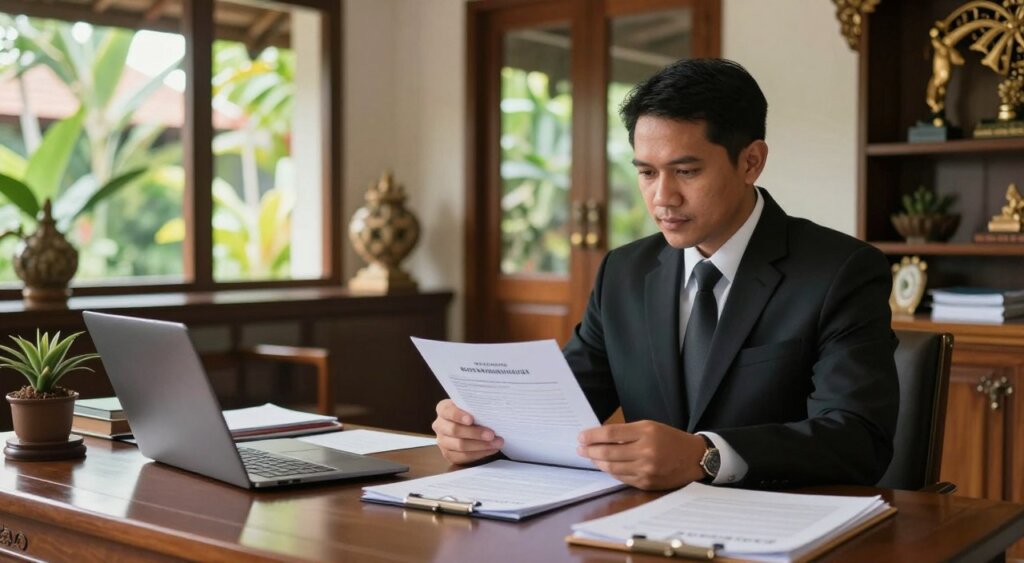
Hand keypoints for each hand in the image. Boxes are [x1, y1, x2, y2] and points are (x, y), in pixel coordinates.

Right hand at [431, 399, 503, 464]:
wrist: (473, 426)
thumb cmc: (474, 413)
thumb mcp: (473, 407)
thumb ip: (476, 407)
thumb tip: (491, 411)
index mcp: (443, 409)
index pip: (447, 411)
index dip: (458, 416)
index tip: (471, 419)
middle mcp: (439, 425)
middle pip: (454, 430)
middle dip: (475, 433)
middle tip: (491, 435)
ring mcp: (442, 441)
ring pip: (460, 445)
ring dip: (480, 445)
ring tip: (496, 443)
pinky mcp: (448, 454)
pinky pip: (463, 457)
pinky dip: (479, 454)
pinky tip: (491, 450)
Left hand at [577, 420, 706, 489]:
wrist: (695, 458)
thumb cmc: (670, 439)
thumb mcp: (650, 427)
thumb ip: (627, 432)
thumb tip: (600, 437)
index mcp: (646, 432)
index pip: (611, 433)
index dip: (592, 435)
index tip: (581, 436)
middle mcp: (646, 451)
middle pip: (608, 452)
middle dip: (590, 450)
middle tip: (580, 448)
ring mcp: (646, 469)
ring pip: (612, 467)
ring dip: (597, 462)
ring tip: (590, 457)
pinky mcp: (646, 483)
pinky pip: (621, 478)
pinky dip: (610, 471)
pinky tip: (605, 466)